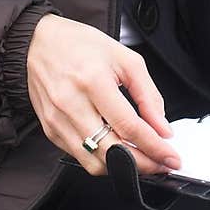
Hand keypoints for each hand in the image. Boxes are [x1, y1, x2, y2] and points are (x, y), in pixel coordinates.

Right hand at [25, 14, 180, 176]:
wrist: (38, 42)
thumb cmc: (80, 45)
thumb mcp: (124, 58)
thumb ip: (147, 94)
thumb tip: (162, 127)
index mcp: (93, 81)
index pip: (129, 127)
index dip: (154, 147)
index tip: (171, 157)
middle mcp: (72, 104)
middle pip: (112, 152)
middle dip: (143, 165)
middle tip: (161, 164)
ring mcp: (58, 120)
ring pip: (95, 163)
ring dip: (122, 168)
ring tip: (141, 159)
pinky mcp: (50, 130)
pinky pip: (80, 157)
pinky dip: (102, 159)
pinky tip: (115, 149)